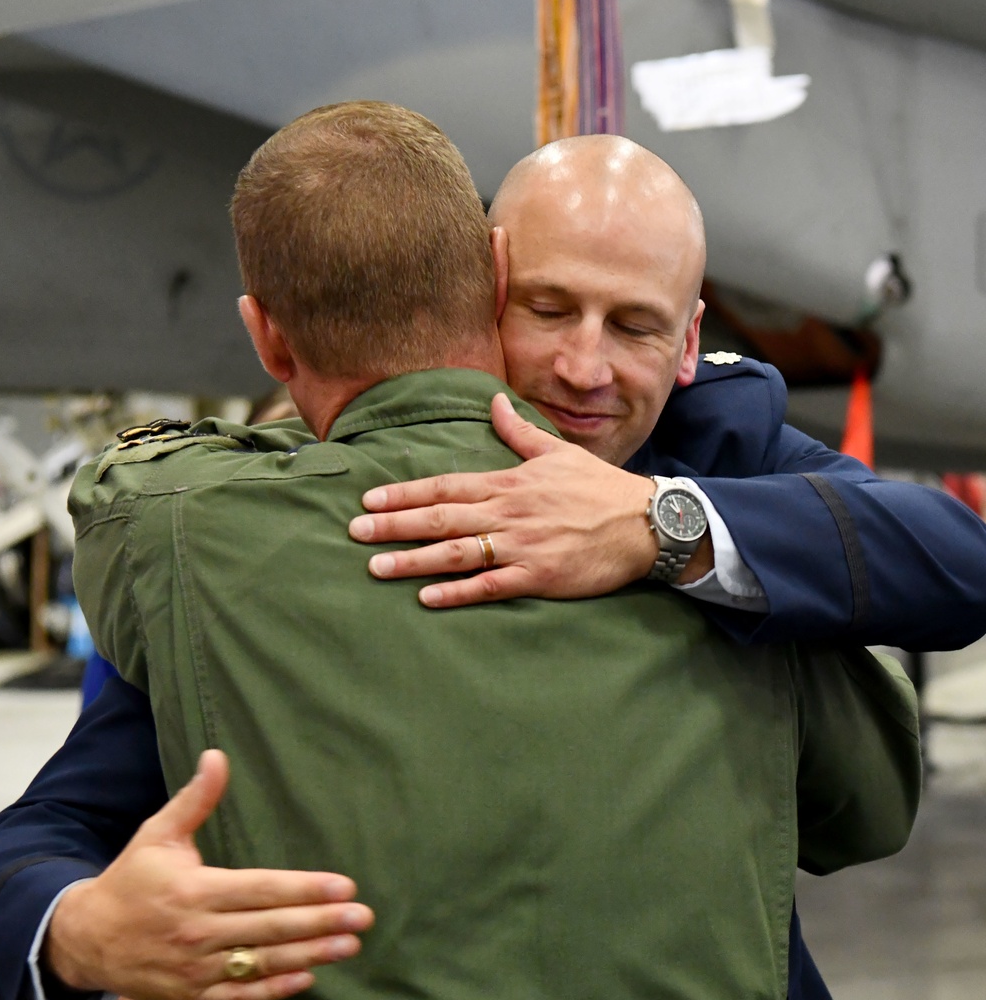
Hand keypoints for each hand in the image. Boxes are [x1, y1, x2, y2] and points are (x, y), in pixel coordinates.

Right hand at [44, 751, 373, 999]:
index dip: (305, 889)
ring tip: (351, 946)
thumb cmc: (131, 879)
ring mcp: (195, 969)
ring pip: (263, 963)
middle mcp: (198, 932)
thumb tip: (217, 756)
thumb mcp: (159, 834)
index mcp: (194, 890)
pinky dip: (275, 989)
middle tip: (363, 917)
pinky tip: (309, 976)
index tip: (344, 886)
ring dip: (311, 955)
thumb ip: (195, 800)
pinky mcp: (193, 996)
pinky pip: (241, 995)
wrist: (85, 939)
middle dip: (321, 923)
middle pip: (271, 928)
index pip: (261, 889)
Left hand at [348, 392, 711, 607]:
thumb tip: (494, 402)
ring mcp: (522, 546)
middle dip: (393, 525)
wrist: (645, 522)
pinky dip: (458, 592)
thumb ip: (519, 432)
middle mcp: (508, 512)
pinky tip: (427, 597)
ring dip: (413, 560)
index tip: (368, 498)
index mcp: (509, 482)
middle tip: (353, 532)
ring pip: (457, 552)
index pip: (445, 486)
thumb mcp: (558, 452)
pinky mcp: (538, 576)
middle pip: (440, 519)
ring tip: (375, 568)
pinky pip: (491, 586)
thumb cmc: (600, 487)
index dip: (404, 493)